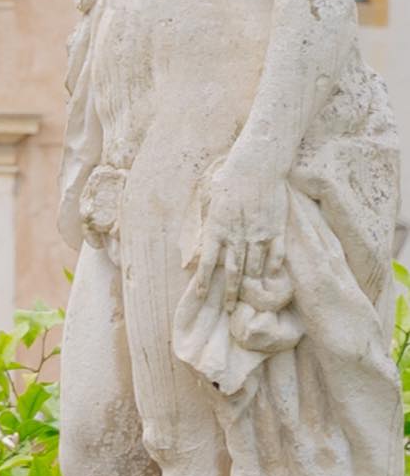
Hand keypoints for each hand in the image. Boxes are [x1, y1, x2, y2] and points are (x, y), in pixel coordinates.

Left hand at [198, 158, 288, 310]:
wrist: (258, 166)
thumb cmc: (231, 180)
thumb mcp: (213, 202)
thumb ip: (210, 225)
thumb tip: (203, 245)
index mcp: (218, 228)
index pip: (208, 262)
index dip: (203, 281)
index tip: (199, 296)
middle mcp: (237, 236)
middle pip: (233, 271)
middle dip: (229, 292)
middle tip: (227, 309)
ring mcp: (259, 235)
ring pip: (254, 267)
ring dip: (250, 284)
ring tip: (248, 299)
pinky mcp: (276, 230)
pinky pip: (276, 256)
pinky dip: (273, 269)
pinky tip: (270, 279)